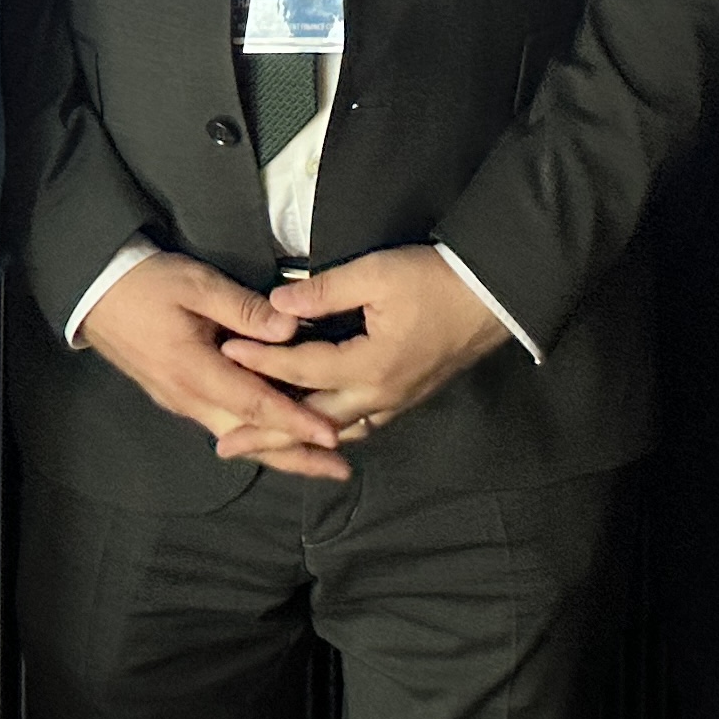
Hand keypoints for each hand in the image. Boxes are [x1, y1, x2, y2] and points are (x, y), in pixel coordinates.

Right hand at [78, 251, 350, 480]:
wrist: (93, 293)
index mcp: (194, 371)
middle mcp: (189, 398)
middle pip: (250, 436)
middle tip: (339, 468)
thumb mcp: (196, 284)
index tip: (333, 436)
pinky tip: (277, 431)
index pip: (256, 405)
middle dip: (295, 456)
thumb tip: (291, 329)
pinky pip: (224, 422)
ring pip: (237, 435)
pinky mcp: (178, 396)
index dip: (296, 423)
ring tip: (318, 458)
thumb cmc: (146, 283)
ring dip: (277, 448)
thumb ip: (244, 308)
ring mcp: (181, 401)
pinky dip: (256, 433)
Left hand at [219, 247, 507, 444]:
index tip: (224, 355)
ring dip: (299, 438)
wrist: (494, 295)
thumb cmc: (435, 279)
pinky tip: (318, 429)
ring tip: (264, 445)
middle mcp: (380, 396)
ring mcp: (396, 402)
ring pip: (338, 430)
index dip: (260, 362)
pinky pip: (361, 424)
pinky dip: (331, 430)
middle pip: (313, 421)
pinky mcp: (407, 398)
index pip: (301, 370)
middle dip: (268, 431)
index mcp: (369, 366)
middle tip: (227, 445)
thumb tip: (277, 304)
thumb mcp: (377, 273)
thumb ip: (325, 291)